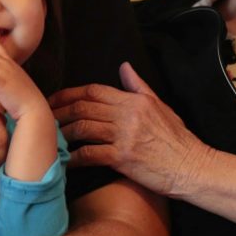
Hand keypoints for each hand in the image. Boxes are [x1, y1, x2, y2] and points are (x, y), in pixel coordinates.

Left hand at [49, 62, 210, 197]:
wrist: (194, 168)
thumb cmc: (178, 140)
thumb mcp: (161, 106)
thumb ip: (139, 87)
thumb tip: (124, 67)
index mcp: (134, 100)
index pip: (93, 90)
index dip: (68, 93)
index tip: (52, 99)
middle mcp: (128, 114)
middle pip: (83, 106)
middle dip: (58, 111)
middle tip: (41, 118)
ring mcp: (125, 135)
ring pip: (82, 127)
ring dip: (62, 133)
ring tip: (48, 139)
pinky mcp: (124, 158)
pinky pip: (90, 153)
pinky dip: (73, 157)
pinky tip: (63, 161)